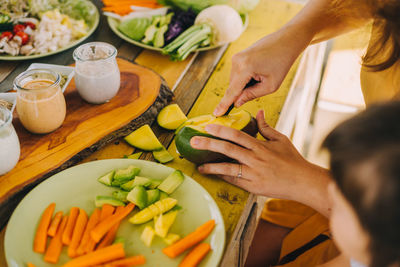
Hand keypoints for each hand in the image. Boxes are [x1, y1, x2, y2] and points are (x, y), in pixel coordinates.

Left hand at [190, 110, 331, 214]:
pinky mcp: (253, 186)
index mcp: (260, 146)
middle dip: (208, 144)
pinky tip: (213, 174)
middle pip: (227, 149)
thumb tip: (258, 112)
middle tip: (193, 141)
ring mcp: (253, 174)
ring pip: (227, 168)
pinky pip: (234, 181)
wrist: (302, 182)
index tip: (208, 126)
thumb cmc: (292, 159)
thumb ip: (266, 127)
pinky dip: (223, 177)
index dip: (220, 130)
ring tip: (198, 165)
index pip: (236, 135)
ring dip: (211, 166)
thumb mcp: (280, 139)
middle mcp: (255, 159)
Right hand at [213, 28, 309, 115]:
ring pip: (235, 81)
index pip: (232, 91)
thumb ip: (252, 95)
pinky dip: (245, 78)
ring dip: (245, 85)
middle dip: (242, 92)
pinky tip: (258, 71)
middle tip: (261, 84)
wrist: (286, 41)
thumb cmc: (282, 62)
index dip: (224, 104)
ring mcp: (236, 57)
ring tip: (262, 75)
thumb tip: (236, 103)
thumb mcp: (271, 85)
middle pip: (233, 87)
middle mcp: (237, 61)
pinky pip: (237, 74)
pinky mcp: (237, 56)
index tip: (216, 114)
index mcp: (245, 68)